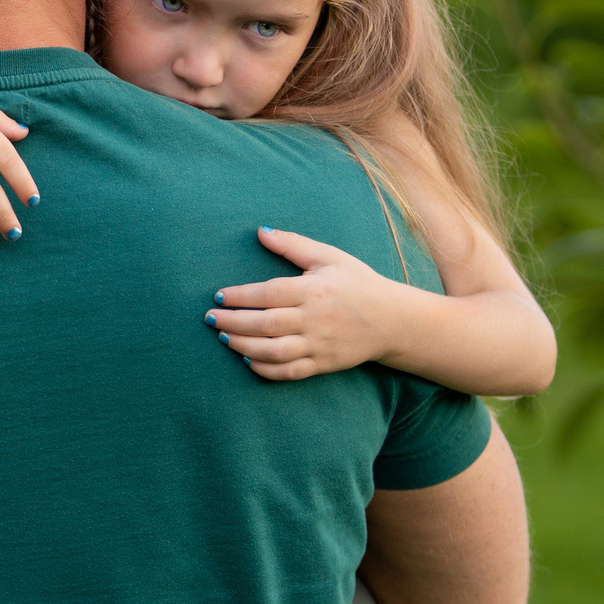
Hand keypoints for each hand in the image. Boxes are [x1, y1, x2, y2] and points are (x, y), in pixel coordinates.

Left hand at [206, 227, 404, 380]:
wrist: (392, 320)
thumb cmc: (358, 283)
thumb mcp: (330, 257)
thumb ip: (294, 245)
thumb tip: (260, 231)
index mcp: (314, 290)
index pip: (269, 293)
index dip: (241, 296)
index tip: (219, 296)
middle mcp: (315, 319)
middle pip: (266, 324)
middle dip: (233, 323)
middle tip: (210, 319)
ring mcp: (319, 345)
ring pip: (274, 351)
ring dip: (243, 347)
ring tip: (223, 338)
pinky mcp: (323, 364)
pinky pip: (289, 372)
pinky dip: (266, 370)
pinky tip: (248, 360)